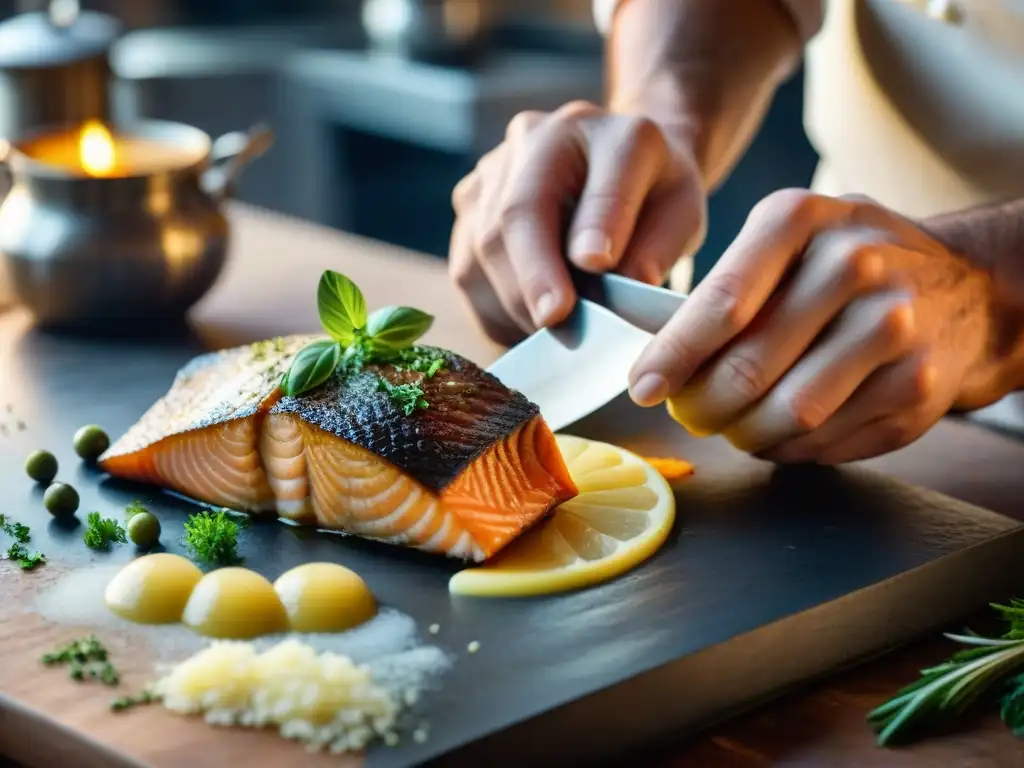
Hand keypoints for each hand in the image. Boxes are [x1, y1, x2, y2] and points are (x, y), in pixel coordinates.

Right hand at [449, 100, 705, 344]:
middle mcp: (542, 136)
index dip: (598, 222)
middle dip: (534, 275)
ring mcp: (495, 167)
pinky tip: (525, 322)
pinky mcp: (468, 203)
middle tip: (554, 321)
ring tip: (549, 332)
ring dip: (514, 300)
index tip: (595, 266)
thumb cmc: (653, 200)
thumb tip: (629, 283)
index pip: (605, 179)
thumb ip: (661, 245)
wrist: (616, 172)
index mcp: (615, 134)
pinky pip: (468, 269)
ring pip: (483, 245)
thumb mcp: (682, 215)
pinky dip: (496, 308)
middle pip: (520, 211)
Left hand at [627, 190, 1012, 463]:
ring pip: (787, 414)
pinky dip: (791, 446)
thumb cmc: (849, 263)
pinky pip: (825, 440)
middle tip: (690, 413)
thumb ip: (728, 286)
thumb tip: (658, 354)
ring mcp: (893, 329)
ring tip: (737, 423)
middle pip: (748, 368)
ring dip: (745, 433)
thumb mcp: (791, 239)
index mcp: (801, 220)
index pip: (722, 303)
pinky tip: (787, 427)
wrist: (967, 286)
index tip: (643, 386)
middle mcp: (853, 267)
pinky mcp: (916, 387)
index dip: (674, 356)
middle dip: (702, 406)